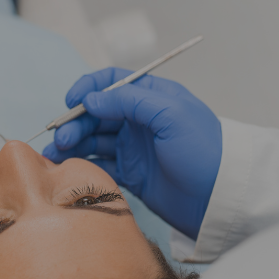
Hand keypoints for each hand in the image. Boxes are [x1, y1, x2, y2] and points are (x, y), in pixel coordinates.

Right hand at [43, 69, 221, 239]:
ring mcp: (135, 147)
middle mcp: (141, 119)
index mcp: (152, 97)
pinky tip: (68, 167)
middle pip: (97, 112)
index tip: (71, 102)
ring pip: (94, 139)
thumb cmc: (204, 150)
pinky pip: (100, 164)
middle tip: (63, 138)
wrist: (221, 197)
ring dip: (74, 143)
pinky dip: (82, 164)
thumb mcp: (170, 114)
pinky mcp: (132, 174)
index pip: (111, 82)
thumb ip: (130, 100)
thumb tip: (91, 98)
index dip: (88, 88)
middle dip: (75, 122)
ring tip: (57, 153)